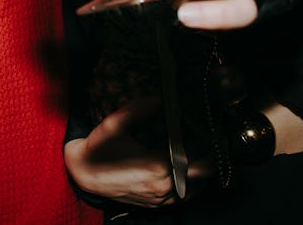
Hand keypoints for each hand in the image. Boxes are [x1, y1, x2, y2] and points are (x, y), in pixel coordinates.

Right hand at [64, 98, 212, 206]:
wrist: (83, 175)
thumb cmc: (99, 149)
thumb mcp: (115, 124)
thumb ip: (139, 109)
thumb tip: (161, 98)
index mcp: (157, 166)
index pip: (195, 155)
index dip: (209, 142)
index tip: (217, 130)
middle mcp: (163, 186)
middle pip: (203, 174)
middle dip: (213, 156)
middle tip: (219, 140)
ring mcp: (160, 198)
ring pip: (196, 188)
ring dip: (205, 171)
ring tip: (210, 153)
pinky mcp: (156, 204)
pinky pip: (184, 197)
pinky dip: (193, 184)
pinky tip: (193, 171)